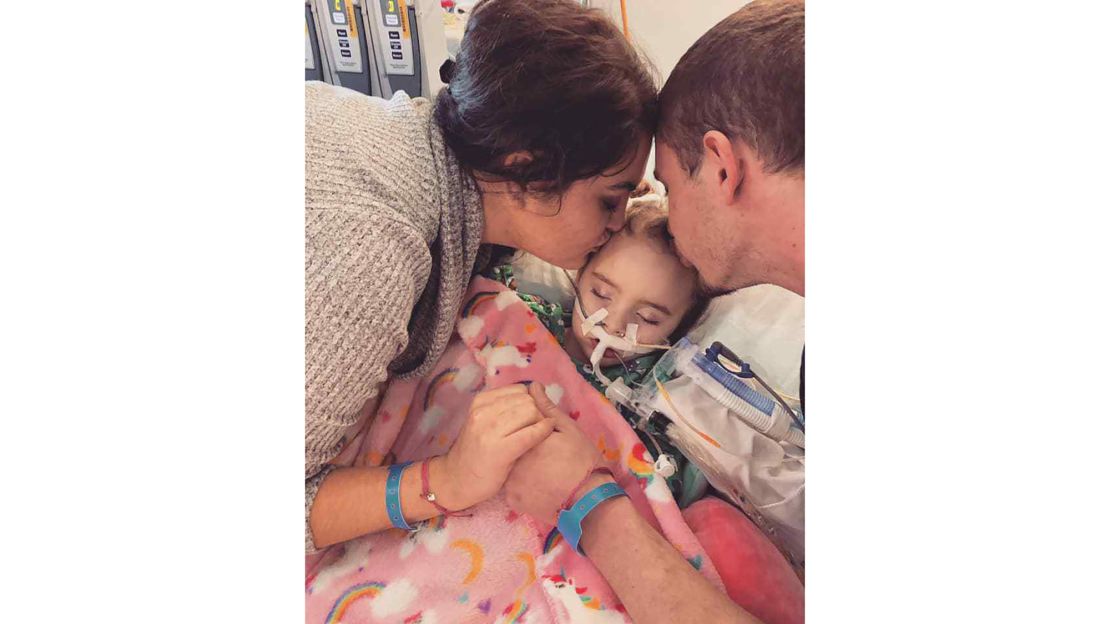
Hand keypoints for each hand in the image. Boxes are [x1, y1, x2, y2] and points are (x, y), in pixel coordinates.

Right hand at [439, 384, 555, 509]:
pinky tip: (547, 435)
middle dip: (538, 412)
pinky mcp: (500, 450)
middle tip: (536, 428)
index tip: (530, 418)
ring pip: (531, 413)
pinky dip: (543, 432)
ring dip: (540, 422)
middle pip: (527, 401)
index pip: (519, 390)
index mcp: (480, 402)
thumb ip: (505, 407)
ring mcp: (490, 430)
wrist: (457, 481)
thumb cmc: (476, 452)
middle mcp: (483, 412)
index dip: (531, 403)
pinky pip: (531, 433)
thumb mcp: (484, 422)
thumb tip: (538, 389)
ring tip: (537, 435)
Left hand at [503, 383, 603, 524]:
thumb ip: (547, 408)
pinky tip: (538, 485)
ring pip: (510, 468)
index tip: (545, 440)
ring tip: (542, 471)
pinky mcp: (514, 501)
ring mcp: (511, 483)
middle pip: (512, 447)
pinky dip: (521, 485)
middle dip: (522, 447)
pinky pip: (512, 488)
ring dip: (520, 466)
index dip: (529, 430)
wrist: (589, 502)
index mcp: (526, 440)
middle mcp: (513, 460)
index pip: (517, 427)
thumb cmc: (583, 462)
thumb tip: (533, 386)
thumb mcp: (568, 430)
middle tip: (545, 458)